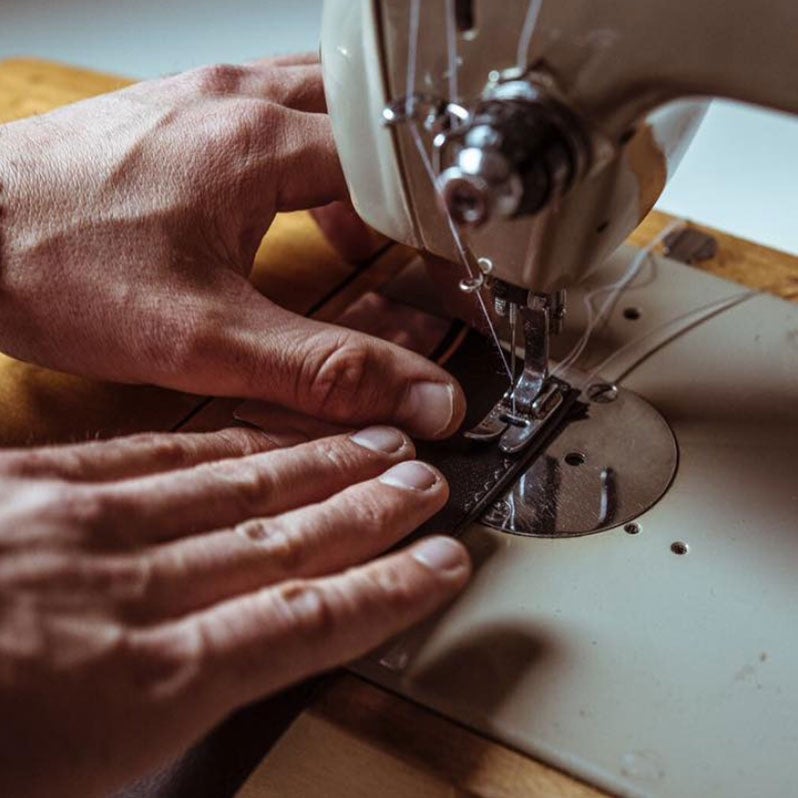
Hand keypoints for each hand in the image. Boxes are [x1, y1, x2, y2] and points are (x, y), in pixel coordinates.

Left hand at [0, 55, 464, 438]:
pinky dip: (306, 164)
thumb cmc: (53, 266)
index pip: (395, 170)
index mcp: (259, 143)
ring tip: (368, 235)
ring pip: (322, 111)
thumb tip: (415, 394)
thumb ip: (324, 369)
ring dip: (357, 171)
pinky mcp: (175, 121)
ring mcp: (202, 104)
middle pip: (368, 122)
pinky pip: (272, 121)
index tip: (457, 276)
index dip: (439, 229)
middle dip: (405, 188)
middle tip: (421, 247)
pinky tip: (294, 209)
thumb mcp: (206, 337)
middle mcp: (235, 103)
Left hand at [0, 425, 469, 796]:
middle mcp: (122, 596)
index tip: (437, 564)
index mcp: (138, 688)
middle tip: (424, 484)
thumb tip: (238, 684)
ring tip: (370, 447)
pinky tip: (259, 435)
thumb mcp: (67, 781)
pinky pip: (153, 455)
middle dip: (365, 510)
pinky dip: (221, 446)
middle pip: (280, 543)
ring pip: (230, 488)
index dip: (384, 590)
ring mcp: (78, 527)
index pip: (301, 624)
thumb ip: (165, 730)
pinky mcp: (35, 484)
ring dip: (312, 466)